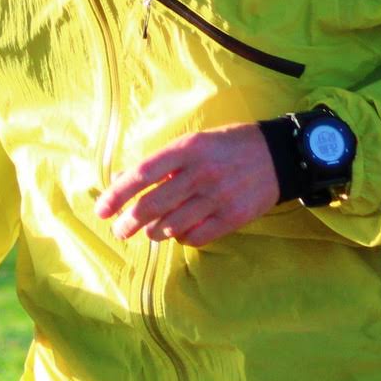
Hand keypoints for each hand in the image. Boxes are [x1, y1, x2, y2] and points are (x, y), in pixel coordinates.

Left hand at [97, 124, 281, 245]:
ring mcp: (218, 198)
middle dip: (129, 223)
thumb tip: (122, 179)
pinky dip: (181, 238)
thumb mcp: (194, 142)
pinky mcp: (233, 217)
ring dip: (153, 233)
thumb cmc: (228, 146)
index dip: (117, 195)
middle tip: (120, 230)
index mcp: (187, 149)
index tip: (101, 210)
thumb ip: (161, 162)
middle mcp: (200, 173)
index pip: (141, 174)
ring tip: (150, 232)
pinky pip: (195, 237)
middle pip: (152, 206)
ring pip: (171, 226)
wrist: (278, 155)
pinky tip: (179, 233)